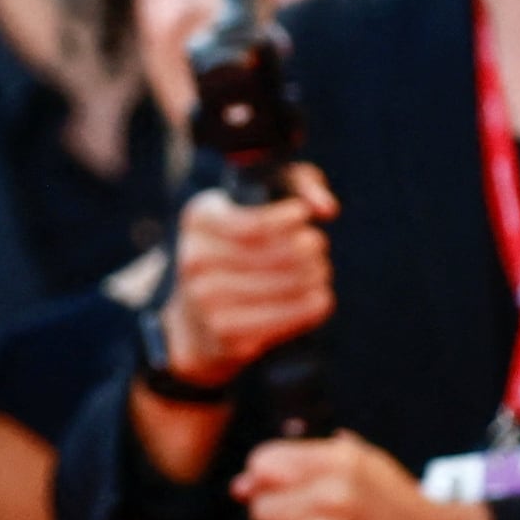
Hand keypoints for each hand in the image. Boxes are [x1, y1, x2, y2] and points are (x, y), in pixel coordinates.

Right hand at [162, 167, 338, 389]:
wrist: (193, 323)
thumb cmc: (235, 251)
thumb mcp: (253, 205)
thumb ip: (296, 185)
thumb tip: (327, 208)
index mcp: (198, 220)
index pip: (257, 223)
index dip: (291, 218)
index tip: (303, 215)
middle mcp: (195, 259)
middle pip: (281, 254)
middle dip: (311, 249)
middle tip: (317, 249)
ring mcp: (208, 300)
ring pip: (289, 284)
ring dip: (316, 277)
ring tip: (318, 273)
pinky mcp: (226, 334)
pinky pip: (288, 316)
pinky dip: (312, 307)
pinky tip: (319, 298)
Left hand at [234, 433, 508, 519]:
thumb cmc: (392, 503)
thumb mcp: (358, 463)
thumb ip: (298, 462)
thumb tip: (240, 485)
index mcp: (338, 463)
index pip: (261, 464)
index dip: (263, 478)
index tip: (281, 489)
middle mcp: (332, 498)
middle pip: (258, 506)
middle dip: (276, 513)